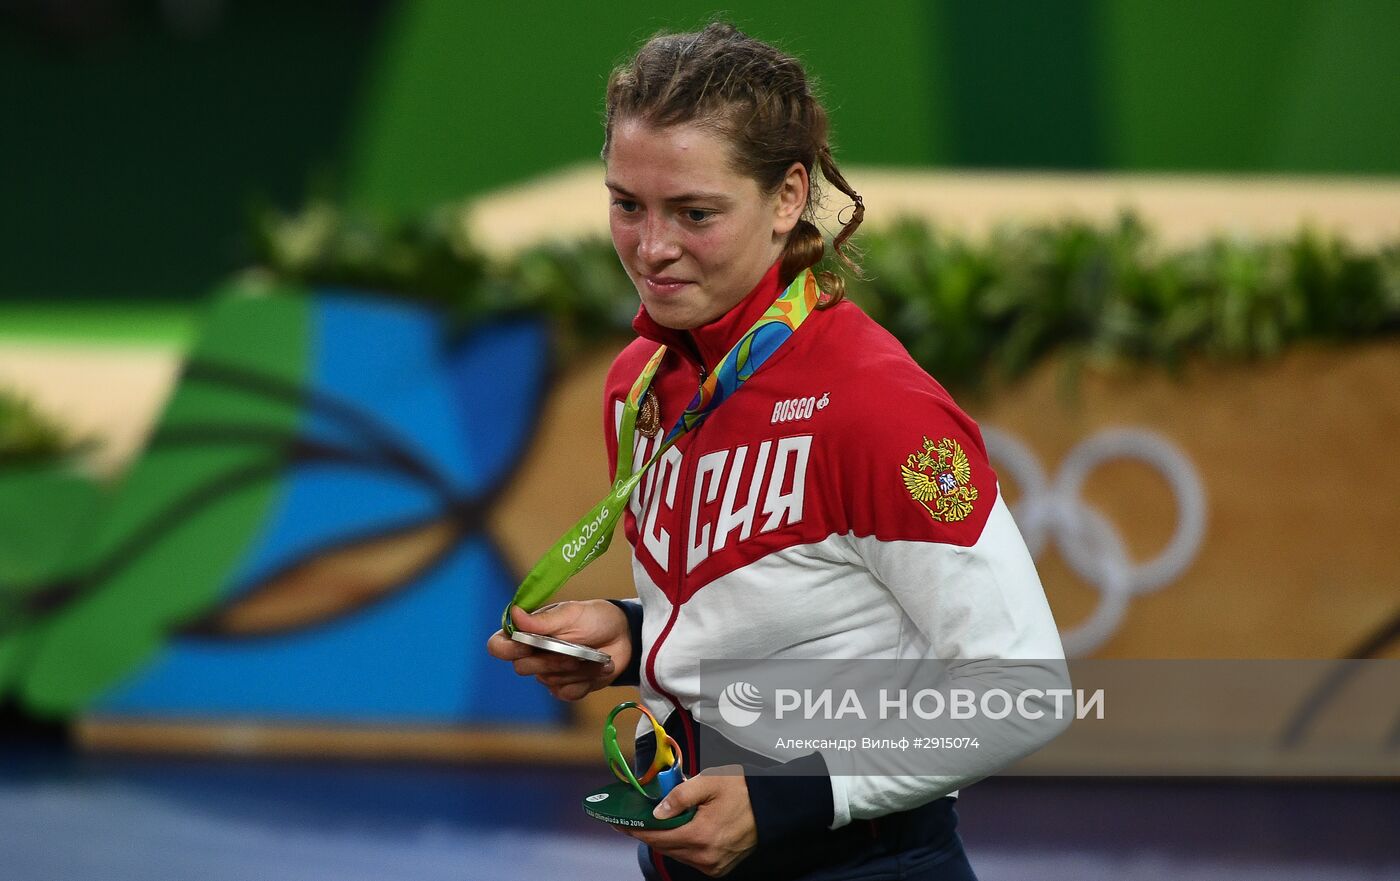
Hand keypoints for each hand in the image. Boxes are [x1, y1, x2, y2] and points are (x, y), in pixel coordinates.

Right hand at [485, 601, 631, 700]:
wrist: (624, 636)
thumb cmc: (595, 618)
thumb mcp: (571, 613)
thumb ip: (542, 620)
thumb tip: (514, 613)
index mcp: (528, 631)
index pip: (499, 645)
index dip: (508, 649)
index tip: (528, 644)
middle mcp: (534, 653)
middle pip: (522, 668)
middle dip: (551, 659)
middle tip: (574, 649)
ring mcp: (549, 672)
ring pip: (548, 681)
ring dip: (574, 669)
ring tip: (593, 655)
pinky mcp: (566, 687)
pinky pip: (564, 694)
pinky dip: (583, 682)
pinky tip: (595, 669)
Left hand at [619, 766, 756, 876]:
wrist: (772, 807)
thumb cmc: (743, 791)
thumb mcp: (710, 782)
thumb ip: (680, 796)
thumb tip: (657, 811)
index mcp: (701, 835)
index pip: (657, 836)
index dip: (635, 828)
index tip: (619, 821)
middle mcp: (705, 856)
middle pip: (664, 846)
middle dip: (648, 832)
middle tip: (635, 817)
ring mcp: (712, 865)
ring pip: (676, 853)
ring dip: (664, 838)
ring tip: (657, 821)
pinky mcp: (718, 868)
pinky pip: (690, 858)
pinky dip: (681, 845)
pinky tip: (678, 830)